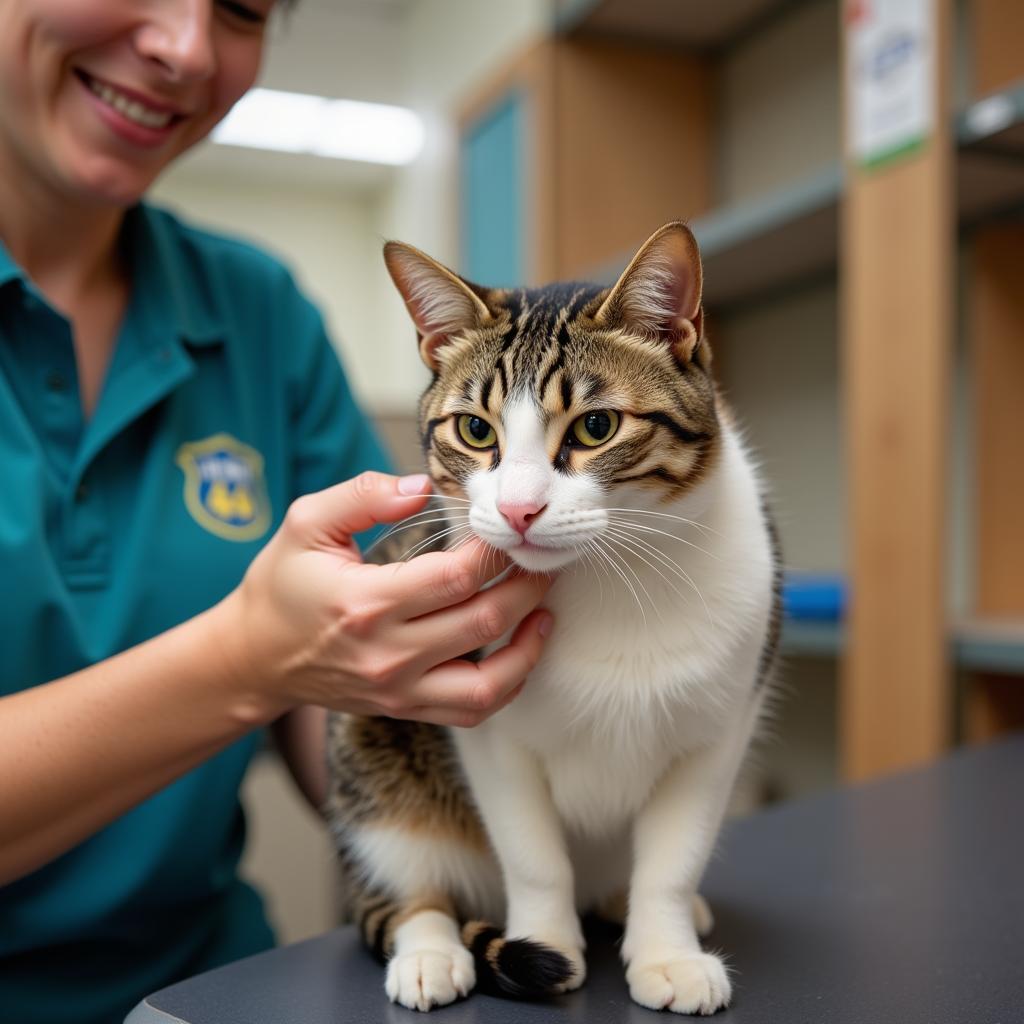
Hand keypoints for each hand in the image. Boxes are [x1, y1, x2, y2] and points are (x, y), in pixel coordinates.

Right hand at [219, 472, 553, 726]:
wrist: (255, 658)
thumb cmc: (281, 586)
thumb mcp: (306, 524)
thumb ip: (363, 495)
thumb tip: (422, 486)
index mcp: (366, 603)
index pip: (457, 576)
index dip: (495, 549)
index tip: (507, 528)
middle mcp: (389, 654)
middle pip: (485, 620)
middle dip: (528, 584)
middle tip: (542, 557)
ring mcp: (400, 689)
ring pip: (491, 682)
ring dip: (531, 643)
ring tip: (545, 606)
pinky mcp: (407, 708)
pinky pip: (475, 709)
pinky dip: (511, 681)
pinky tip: (523, 646)